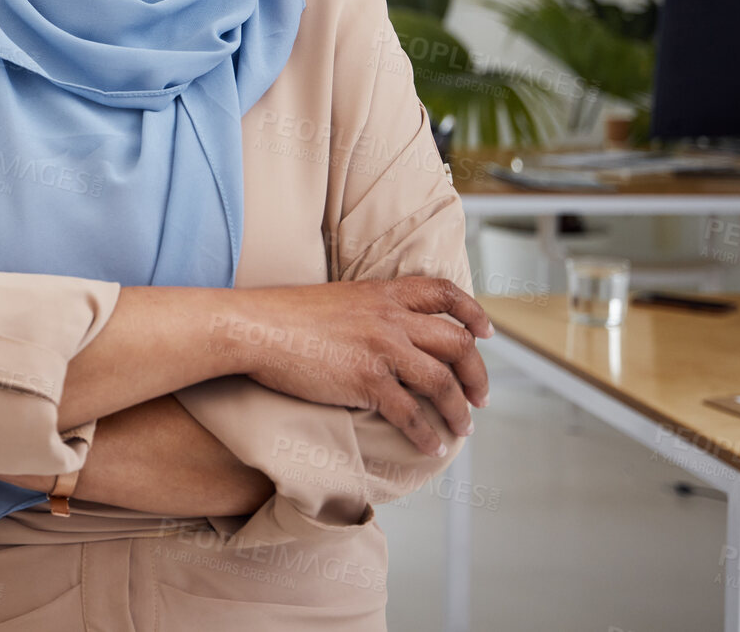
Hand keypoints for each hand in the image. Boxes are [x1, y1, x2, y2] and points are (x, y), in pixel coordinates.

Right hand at [217, 278, 491, 456]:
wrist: (255, 328)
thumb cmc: (284, 316)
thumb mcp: (336, 299)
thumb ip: (367, 311)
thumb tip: (383, 333)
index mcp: (383, 294)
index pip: (444, 293)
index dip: (472, 312)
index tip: (485, 332)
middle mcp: (391, 318)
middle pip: (457, 343)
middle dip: (477, 373)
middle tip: (480, 395)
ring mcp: (381, 349)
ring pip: (442, 382)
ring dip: (459, 409)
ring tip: (463, 427)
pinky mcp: (367, 380)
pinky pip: (411, 414)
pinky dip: (427, 434)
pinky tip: (431, 445)